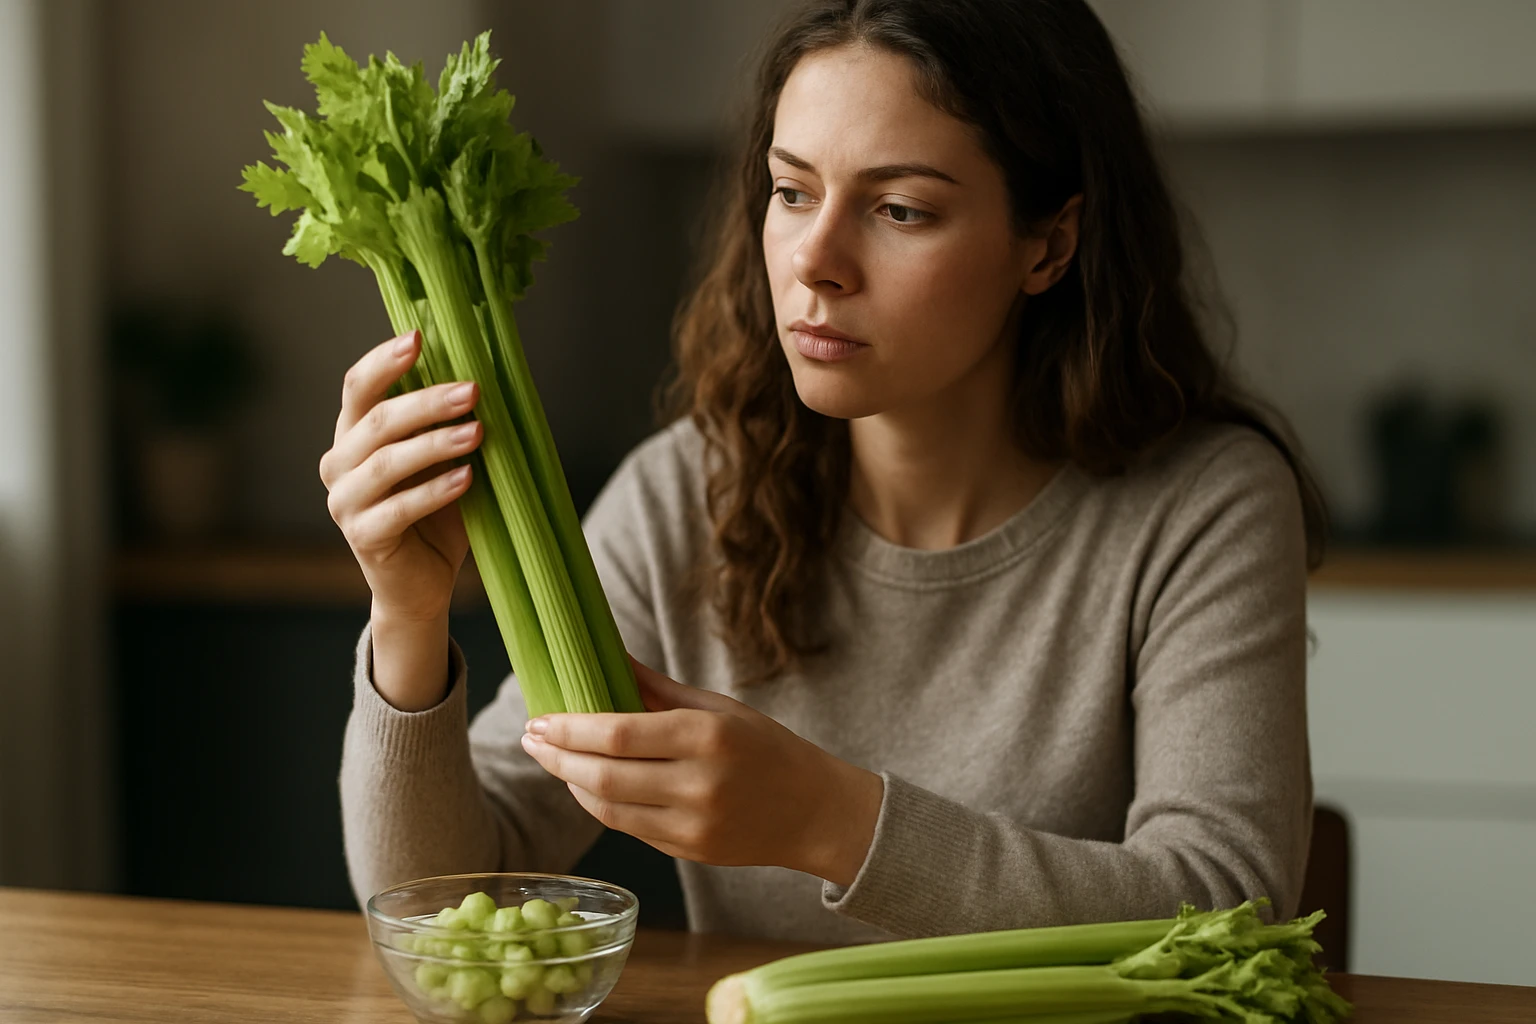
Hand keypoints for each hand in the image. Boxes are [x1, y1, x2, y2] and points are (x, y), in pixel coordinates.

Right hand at [319, 330, 482, 623]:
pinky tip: (466, 478)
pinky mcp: (362, 537)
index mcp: (352, 435)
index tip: (418, 337)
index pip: (357, 387)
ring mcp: (344, 502)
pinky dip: (434, 491)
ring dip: (435, 443)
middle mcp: (338, 464)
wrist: (421, 584)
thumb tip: (479, 378)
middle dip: (427, 401)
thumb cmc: (434, 515)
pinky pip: (399, 508)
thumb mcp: (440, 460)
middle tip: (473, 390)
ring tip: (478, 432)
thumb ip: (443, 424)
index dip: (384, 361)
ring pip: (386, 462)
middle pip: (377, 421)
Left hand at [520, 657, 884, 886]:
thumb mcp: (717, 707)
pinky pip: (627, 829)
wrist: (814, 811)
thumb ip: (657, 687)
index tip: (539, 718)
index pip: (619, 734)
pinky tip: (586, 783)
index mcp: (706, 736)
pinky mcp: (688, 852)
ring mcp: (692, 825)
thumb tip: (606, 655)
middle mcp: (698, 784)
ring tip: (552, 758)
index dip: (570, 728)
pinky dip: (599, 804)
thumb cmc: (765, 747)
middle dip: (557, 756)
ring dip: (571, 782)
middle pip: (603, 775)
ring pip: (608, 809)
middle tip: (531, 737)